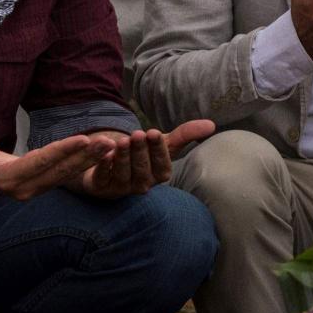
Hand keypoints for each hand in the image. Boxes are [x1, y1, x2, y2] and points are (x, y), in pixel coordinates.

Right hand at [0, 127, 113, 200]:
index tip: (84, 137)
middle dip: (85, 156)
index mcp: (7, 179)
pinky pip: (64, 175)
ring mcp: (34, 190)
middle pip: (60, 171)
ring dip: (89, 160)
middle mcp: (24, 189)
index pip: (40, 162)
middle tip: (109, 142)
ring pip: (66, 174)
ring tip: (111, 146)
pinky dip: (82, 164)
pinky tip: (99, 154)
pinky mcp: (40, 186)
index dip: (63, 150)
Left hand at [78, 119, 215, 198]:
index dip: (158, 151)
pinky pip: (102, 179)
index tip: (153, 132)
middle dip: (140, 153)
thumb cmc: (142, 154)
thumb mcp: (162, 142)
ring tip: (121, 141)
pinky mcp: (100, 187)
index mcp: (159, 176)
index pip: (162, 167)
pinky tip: (104, 153)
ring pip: (123, 176)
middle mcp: (141, 185)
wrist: (112, 163)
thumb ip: (185, 134)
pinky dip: (103, 167)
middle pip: (142, 173)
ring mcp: (120, 188)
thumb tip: (211, 124)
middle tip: (137, 134)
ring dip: (122, 159)